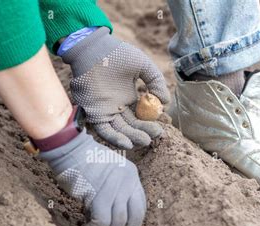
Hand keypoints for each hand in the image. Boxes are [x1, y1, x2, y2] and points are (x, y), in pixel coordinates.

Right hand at [40, 130, 145, 225]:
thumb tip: (112, 220)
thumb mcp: (108, 173)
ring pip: (118, 223)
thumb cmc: (82, 162)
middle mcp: (128, 181)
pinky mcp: (99, 194)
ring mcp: (115, 187)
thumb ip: (115, 191)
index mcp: (132, 175)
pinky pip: (101, 223)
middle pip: (134, 218)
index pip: (140, 207)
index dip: (133, 225)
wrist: (68, 148)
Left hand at [62, 27, 169, 149]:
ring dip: (132, 137)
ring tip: (145, 141)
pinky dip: (115, 138)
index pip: (141, 116)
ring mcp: (105, 111)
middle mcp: (117, 107)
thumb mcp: (143, 66)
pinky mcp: (94, 114)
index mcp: (128, 98)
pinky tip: (128, 144)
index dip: (150, 123)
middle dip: (144, 132)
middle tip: (156, 135)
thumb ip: (156, 82)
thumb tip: (165, 102)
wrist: (94, 48)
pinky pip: (104, 130)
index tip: (161, 127)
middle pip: (132, 126)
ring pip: (120, 130)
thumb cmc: (117, 53)